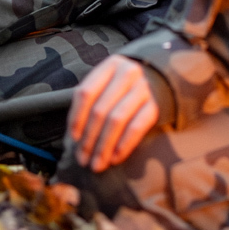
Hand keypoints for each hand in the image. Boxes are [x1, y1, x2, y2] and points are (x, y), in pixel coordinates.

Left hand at [68, 55, 158, 172]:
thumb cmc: (120, 87)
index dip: (77, 118)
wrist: (155, 83)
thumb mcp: (105, 84)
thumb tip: (75, 138)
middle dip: (89, 139)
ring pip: (117, 120)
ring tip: (97, 164)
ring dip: (104, 146)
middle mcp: (128, 73)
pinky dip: (124, 145)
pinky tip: (115, 158)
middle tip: (83, 159)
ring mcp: (143, 88)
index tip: (73, 139)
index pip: (86, 93)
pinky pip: (137, 127)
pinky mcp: (155, 105)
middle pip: (101, 110)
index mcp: (110, 65)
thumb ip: (89, 102)